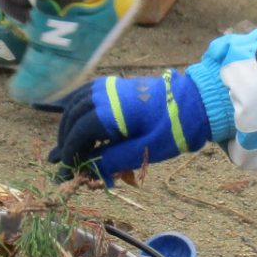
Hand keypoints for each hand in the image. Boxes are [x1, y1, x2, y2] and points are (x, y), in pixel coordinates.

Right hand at [47, 71, 211, 181]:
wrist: (195, 102)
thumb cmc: (173, 128)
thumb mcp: (143, 151)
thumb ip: (113, 159)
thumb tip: (88, 170)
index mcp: (110, 111)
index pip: (77, 134)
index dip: (70, 153)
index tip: (67, 170)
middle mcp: (103, 95)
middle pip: (72, 119)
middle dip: (66, 142)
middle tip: (65, 163)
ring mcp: (107, 87)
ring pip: (74, 106)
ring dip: (67, 126)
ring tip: (66, 146)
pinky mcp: (113, 85)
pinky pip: (84, 94)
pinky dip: (72, 106)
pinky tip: (61, 114)